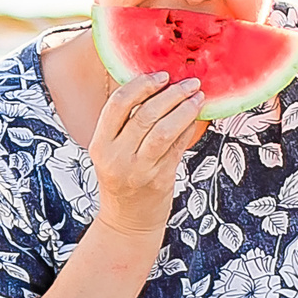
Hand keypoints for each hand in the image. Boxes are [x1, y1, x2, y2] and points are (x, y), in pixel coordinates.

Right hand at [89, 70, 205, 235]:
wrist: (128, 222)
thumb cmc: (122, 180)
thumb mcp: (112, 152)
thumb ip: (126, 123)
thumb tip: (157, 85)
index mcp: (99, 145)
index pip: (117, 104)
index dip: (141, 85)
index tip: (162, 75)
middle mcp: (115, 157)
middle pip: (144, 114)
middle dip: (171, 94)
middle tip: (189, 82)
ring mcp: (138, 170)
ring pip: (163, 130)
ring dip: (184, 109)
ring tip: (197, 96)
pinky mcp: (160, 179)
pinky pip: (178, 146)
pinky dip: (189, 127)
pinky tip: (197, 116)